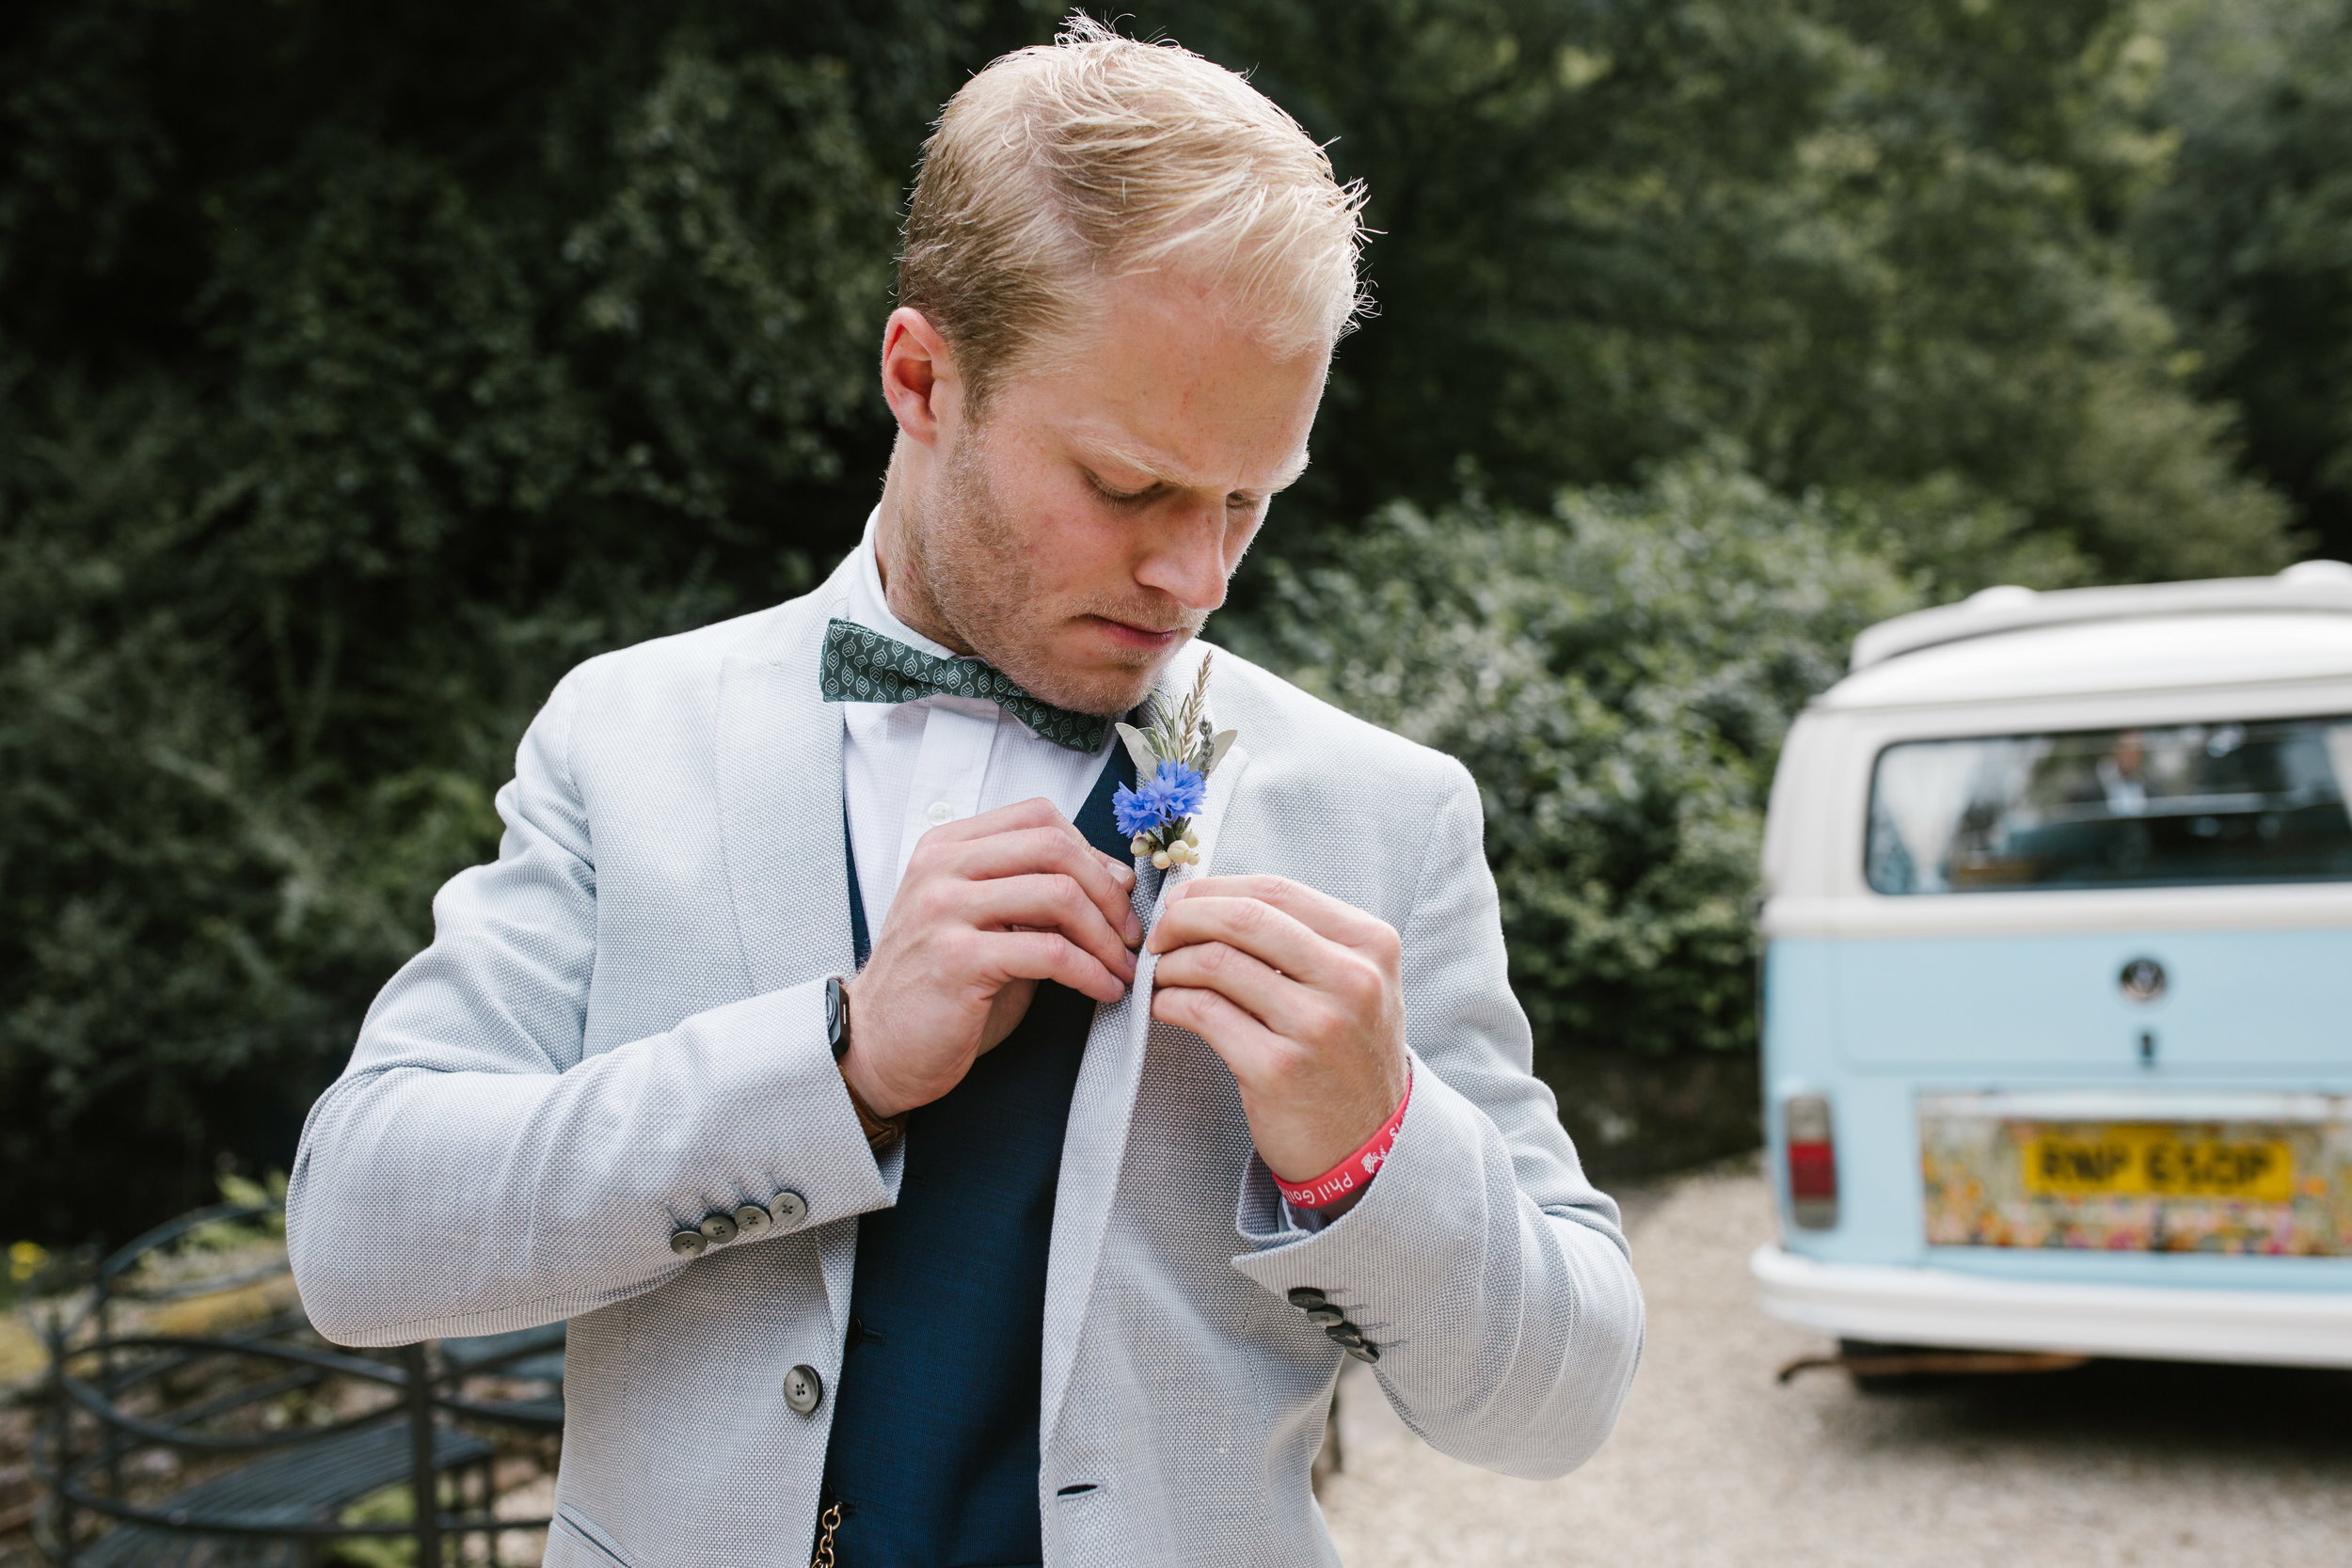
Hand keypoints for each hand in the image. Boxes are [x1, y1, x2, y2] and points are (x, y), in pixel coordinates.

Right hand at [837, 798, 1141, 1118]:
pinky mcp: (958, 959)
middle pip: (1054, 847)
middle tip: (1130, 931)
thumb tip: (1113, 876)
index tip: (1115, 890)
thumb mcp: (981, 922)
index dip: (1090, 851)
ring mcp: (945, 910)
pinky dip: (1090, 972)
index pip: (1038, 817)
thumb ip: (1031, 892)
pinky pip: (1050, 952)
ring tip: (1122, 966)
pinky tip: (1102, 989)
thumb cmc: (937, 988)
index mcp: (946, 848)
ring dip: (1106, 935)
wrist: (876, 1046)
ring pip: (1058, 895)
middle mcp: (941, 868)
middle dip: (1108, 891)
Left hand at [1145, 875, 1409, 1191]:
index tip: (1181, 902)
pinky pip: (1203, 1012)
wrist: (1369, 1144)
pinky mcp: (1278, 1069)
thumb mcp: (1356, 983)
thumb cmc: (1346, 1053)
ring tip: (1160, 976)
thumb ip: (1302, 938)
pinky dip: (1170, 1001)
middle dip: (1183, 918)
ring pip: (1216, 963)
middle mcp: (1351, 980)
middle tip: (1157, 935)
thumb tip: (1209, 900)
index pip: (1275, 891)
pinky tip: (1166, 1006)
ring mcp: (1316, 1026)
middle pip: (1242, 918)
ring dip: (1171, 964)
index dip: (1213, 890)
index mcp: (1370, 945)